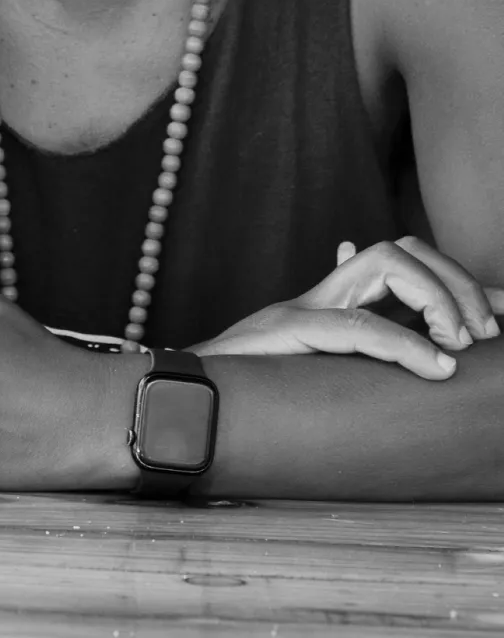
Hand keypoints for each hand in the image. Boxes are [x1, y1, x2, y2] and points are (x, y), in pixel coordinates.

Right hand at [194, 236, 503, 380]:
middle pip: (401, 248)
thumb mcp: (312, 381)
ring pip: (384, 263)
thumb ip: (349, 359)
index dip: (456, 280)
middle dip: (455, 282)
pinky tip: (434, 366)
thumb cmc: (246, 399)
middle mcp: (321, 294)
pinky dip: (404, 342)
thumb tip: (405, 363)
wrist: (179, 402)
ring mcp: (303, 308)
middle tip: (480, 334)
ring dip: (437, 298)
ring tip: (460, 344)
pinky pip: (355, 325)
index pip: (403, 259)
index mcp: (331, 302)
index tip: (494, 316)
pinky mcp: (287, 331)